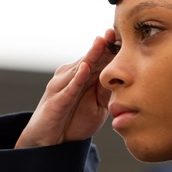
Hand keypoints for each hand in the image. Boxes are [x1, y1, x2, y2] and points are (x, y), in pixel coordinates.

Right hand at [16, 31, 115, 147]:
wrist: (46, 141)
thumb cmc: (70, 122)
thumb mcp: (95, 107)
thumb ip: (105, 92)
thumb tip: (121, 79)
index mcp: (79, 77)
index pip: (97, 59)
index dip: (109, 48)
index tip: (125, 36)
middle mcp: (69, 77)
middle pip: (89, 58)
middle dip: (102, 45)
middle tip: (115, 30)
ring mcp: (61, 87)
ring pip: (79, 68)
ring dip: (91, 55)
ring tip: (103, 41)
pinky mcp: (56, 101)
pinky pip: (68, 88)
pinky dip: (77, 78)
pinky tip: (86, 69)